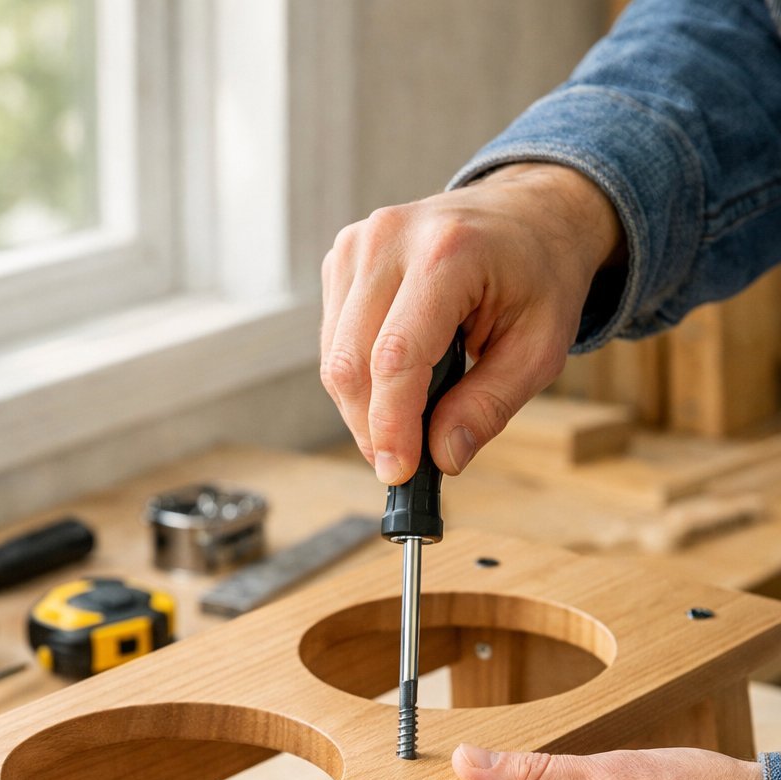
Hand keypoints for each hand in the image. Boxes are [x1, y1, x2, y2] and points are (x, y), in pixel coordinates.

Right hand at [320, 163, 623, 482]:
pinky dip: (359, 379)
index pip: (396, 357)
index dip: (391, 425)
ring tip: (409, 419)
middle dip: (373, 427)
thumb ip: (490, 405)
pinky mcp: (342, 260)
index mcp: (447, 252)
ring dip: (364, 408)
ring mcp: (358, 245)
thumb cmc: (538, 275)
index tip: (399, 472)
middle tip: (407, 461)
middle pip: (351, 363)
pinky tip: (396, 381)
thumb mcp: (539, 348)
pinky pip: (333, 343)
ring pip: (334, 359)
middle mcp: (390, 240)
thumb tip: (444, 457)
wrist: (525, 213)